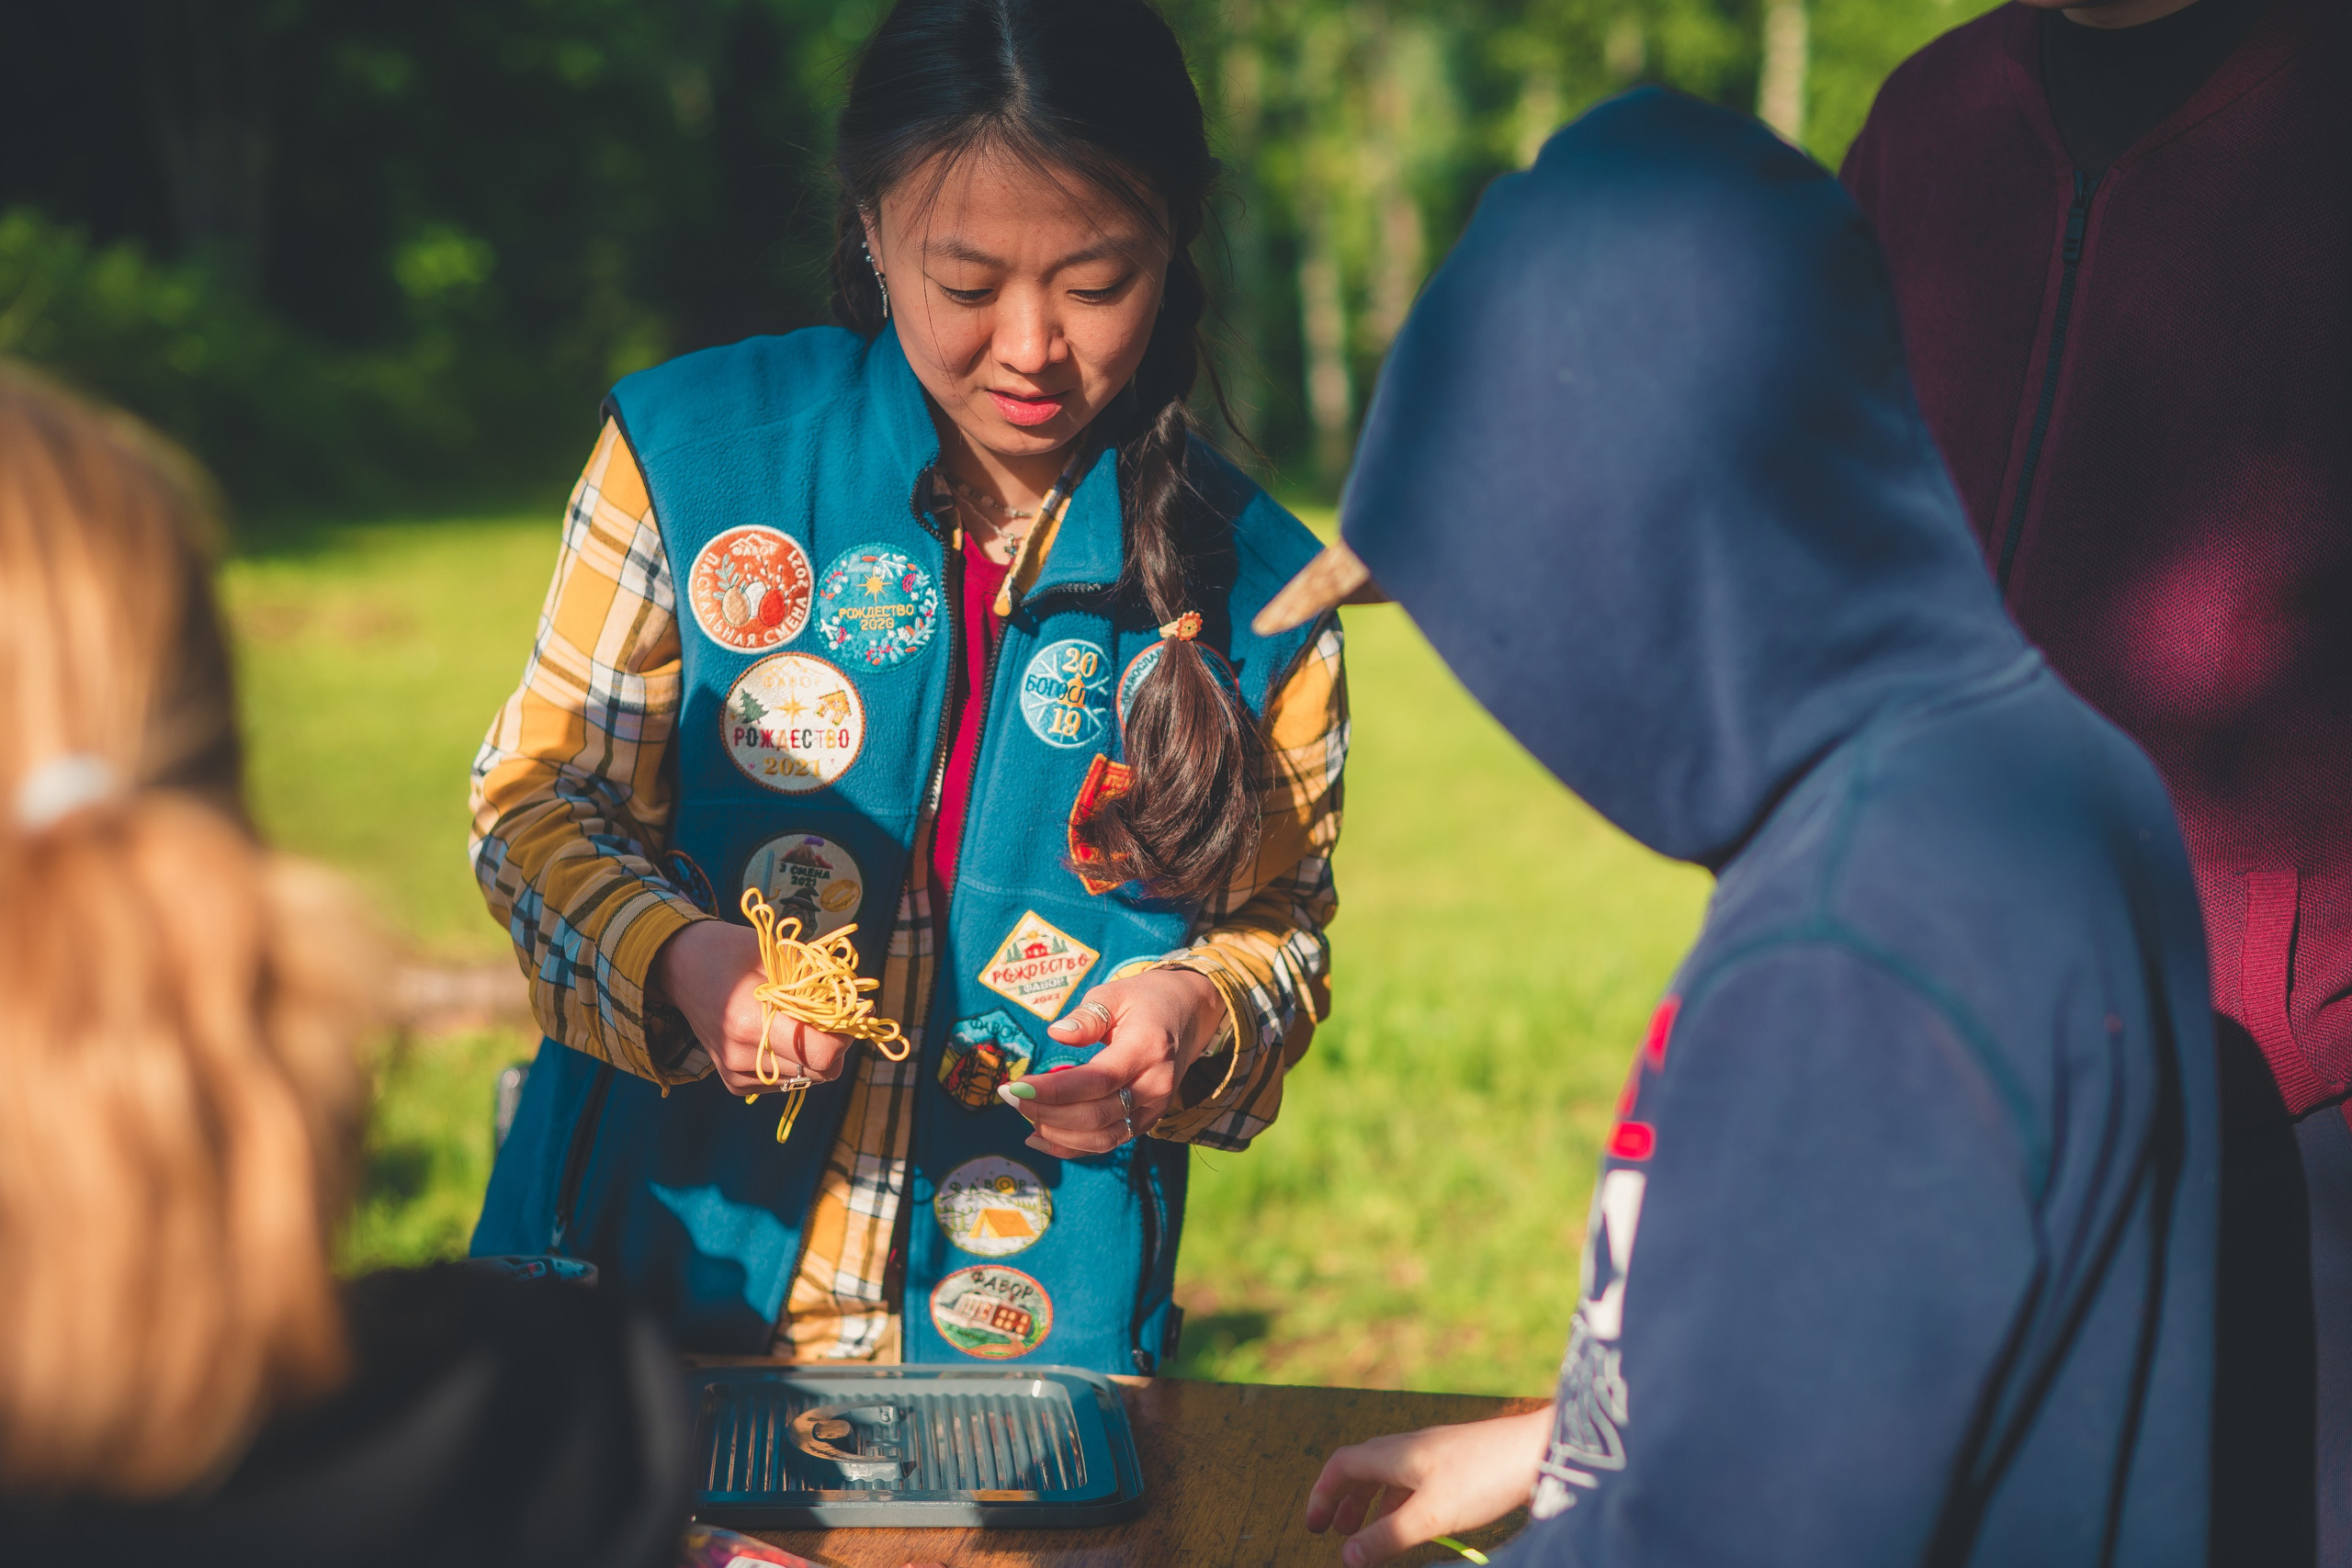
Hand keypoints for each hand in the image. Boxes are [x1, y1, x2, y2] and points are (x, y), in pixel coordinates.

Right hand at [653, 919, 853, 1094]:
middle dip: (838, 1042)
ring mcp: (735, 1074)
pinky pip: (787, 1081)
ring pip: (807, 1078)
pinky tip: (783, 1033)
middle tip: (836, 1011)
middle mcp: (741, 1056)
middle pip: (822, 1070)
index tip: (856, 1007)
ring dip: (818, 1052)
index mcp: (750, 1021)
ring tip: (805, 1019)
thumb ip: (817, 984)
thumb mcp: (777, 955)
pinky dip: (797, 1060)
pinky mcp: (734, 1083)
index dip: (847, 1033)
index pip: (823, 1053)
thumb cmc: (731, 951)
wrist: (680, 966)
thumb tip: (859, 1004)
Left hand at [1001, 968, 1223, 1157]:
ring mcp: (1155, 1108)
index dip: (1052, 1090)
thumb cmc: (1145, 1000)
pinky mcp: (1147, 1120)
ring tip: (1023, 1116)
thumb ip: (1086, 1016)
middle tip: (1010, 1097)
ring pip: (1102, 1137)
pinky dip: (1074, 1146)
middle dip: (1046, 1112)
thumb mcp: (1115, 994)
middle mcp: (1155, 1085)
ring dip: (1057, 1133)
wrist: (1190, 1015)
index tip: (1014, 1087)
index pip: (1096, 1080)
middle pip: (1095, 1114)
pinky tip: (1041, 1136)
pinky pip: (1109, 1142)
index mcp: (1147, 1048)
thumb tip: (1056, 1033)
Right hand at [1304, 1408, 1552, 1567]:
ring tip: (1371, 1535)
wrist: (1541, 1451)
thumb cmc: (1485, 1477)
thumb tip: (1346, 1558)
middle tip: (1337, 1533)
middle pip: (1364, 1468)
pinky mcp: (1460, 1463)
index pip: (1343, 1465)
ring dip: (1374, 1504)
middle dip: (1345, 1500)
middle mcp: (1412, 1447)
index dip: (1323, 1494)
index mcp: (1397, 1453)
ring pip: (1391, 1476)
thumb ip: (1387, 1537)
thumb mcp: (1430, 1515)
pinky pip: (1416, 1482)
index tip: (1315, 1526)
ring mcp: (1437, 1453)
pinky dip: (1402, 1504)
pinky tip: (1416, 1524)